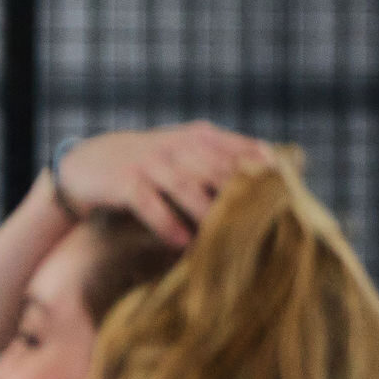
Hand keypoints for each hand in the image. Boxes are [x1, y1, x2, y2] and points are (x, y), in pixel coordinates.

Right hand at [55, 122, 271, 246]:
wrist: (87, 162)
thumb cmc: (147, 166)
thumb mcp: (185, 154)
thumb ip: (221, 164)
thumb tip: (273, 186)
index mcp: (200, 136)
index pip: (244, 149)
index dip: (269, 173)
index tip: (290, 200)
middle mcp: (179, 145)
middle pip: (220, 170)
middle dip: (242, 197)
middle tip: (266, 227)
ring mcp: (151, 162)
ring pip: (187, 186)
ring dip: (207, 213)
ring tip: (227, 239)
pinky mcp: (125, 181)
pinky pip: (149, 203)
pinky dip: (167, 223)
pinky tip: (183, 242)